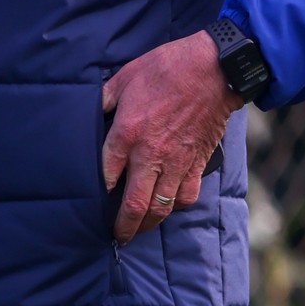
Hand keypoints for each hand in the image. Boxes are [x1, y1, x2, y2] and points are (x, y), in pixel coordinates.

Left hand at [101, 31, 241, 243]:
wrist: (214, 68)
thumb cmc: (166, 68)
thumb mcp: (124, 77)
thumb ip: (104, 99)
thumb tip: (90, 111)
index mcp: (126, 133)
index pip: (105, 176)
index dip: (97, 194)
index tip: (93, 203)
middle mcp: (149, 155)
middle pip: (133, 205)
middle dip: (123, 228)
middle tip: (117, 237)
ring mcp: (175, 162)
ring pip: (160, 208)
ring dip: (148, 224)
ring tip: (139, 229)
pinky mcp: (196, 162)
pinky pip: (185, 196)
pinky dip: (175, 205)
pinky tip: (167, 204)